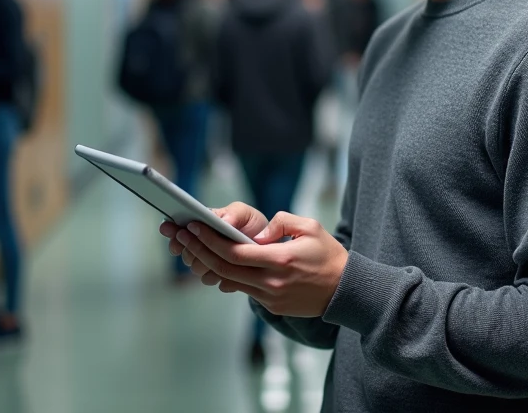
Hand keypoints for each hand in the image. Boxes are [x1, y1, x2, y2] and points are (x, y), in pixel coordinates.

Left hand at [168, 210, 349, 317]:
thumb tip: (259, 232)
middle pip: (224, 267)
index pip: (234, 252)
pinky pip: (243, 289)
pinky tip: (214, 262)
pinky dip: (226, 275)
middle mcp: (271, 281)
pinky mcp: (272, 305)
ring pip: (229, 280)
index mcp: (280, 259)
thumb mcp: (311, 228)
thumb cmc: (329, 255)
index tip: (193, 226)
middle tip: (182, 235)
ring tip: (191, 247)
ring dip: (207, 264)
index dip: (209, 240)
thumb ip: (282, 222)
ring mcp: (270, 296)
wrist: (345, 290)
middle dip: (199, 250)